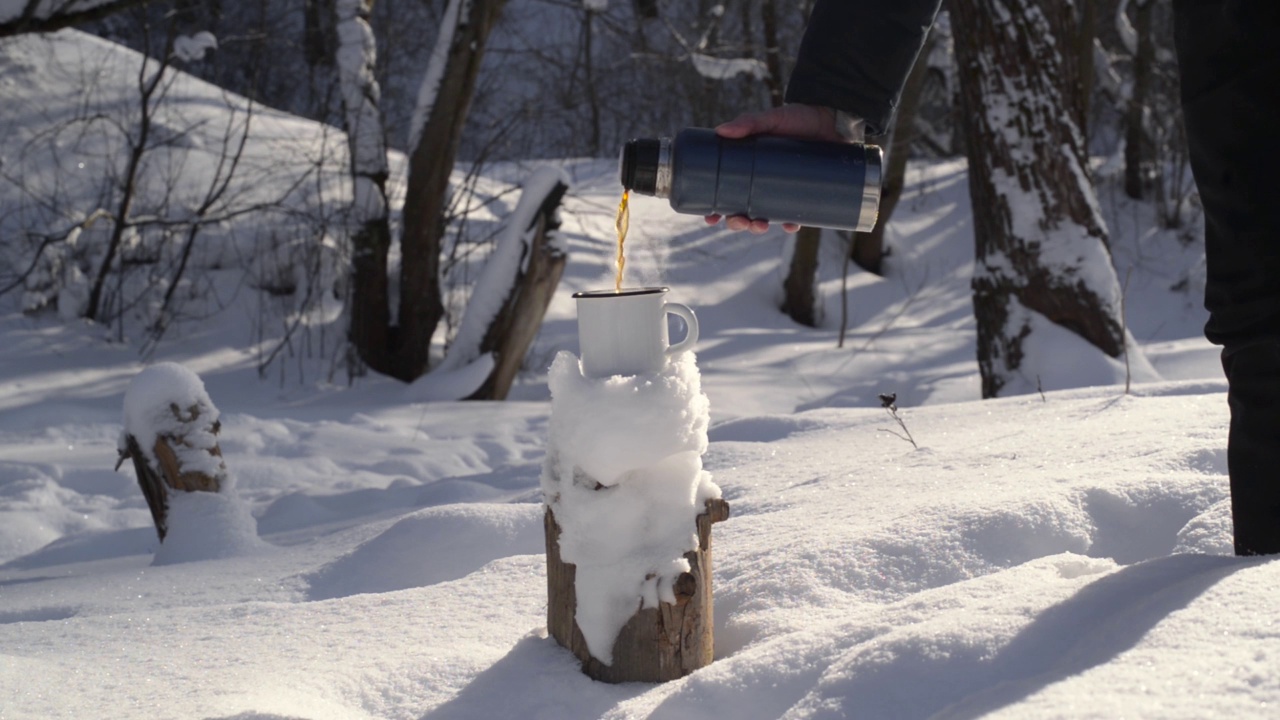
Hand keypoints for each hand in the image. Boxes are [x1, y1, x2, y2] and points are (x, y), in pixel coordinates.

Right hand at [704, 104, 853, 233]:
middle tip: (740, 221)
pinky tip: (789, 227)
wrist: (833, 119)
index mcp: (747, 167)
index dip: (716, 209)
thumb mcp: (772, 118)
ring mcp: (782, 190)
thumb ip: (749, 122)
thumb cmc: (799, 117)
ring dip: (758, 228)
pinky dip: (790, 224)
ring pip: (765, 218)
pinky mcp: (804, 194)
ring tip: (760, 226)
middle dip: (737, 223)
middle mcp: (762, 182)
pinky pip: (794, 216)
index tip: (710, 218)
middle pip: (742, 211)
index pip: (726, 193)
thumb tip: (721, 131)